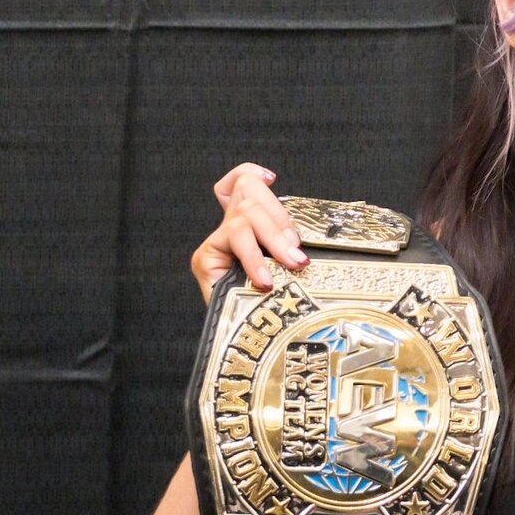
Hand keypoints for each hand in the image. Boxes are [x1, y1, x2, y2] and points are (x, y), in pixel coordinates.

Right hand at [190, 163, 307, 301]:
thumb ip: (291, 248)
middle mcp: (232, 228)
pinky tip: (265, 278)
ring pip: (245, 214)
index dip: (249, 174)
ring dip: (273, 239)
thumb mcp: (293, 270)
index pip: (241, 184)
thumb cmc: (277, 305)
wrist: (249, 339)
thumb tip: (308, 242)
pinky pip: (234, 240)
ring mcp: (218, 242)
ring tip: (291, 266)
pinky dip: (253, 257)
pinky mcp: (206, 258)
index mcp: (253, 226)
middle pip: (251, 195)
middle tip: (300, 256)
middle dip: (282, 220)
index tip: (270, 177)